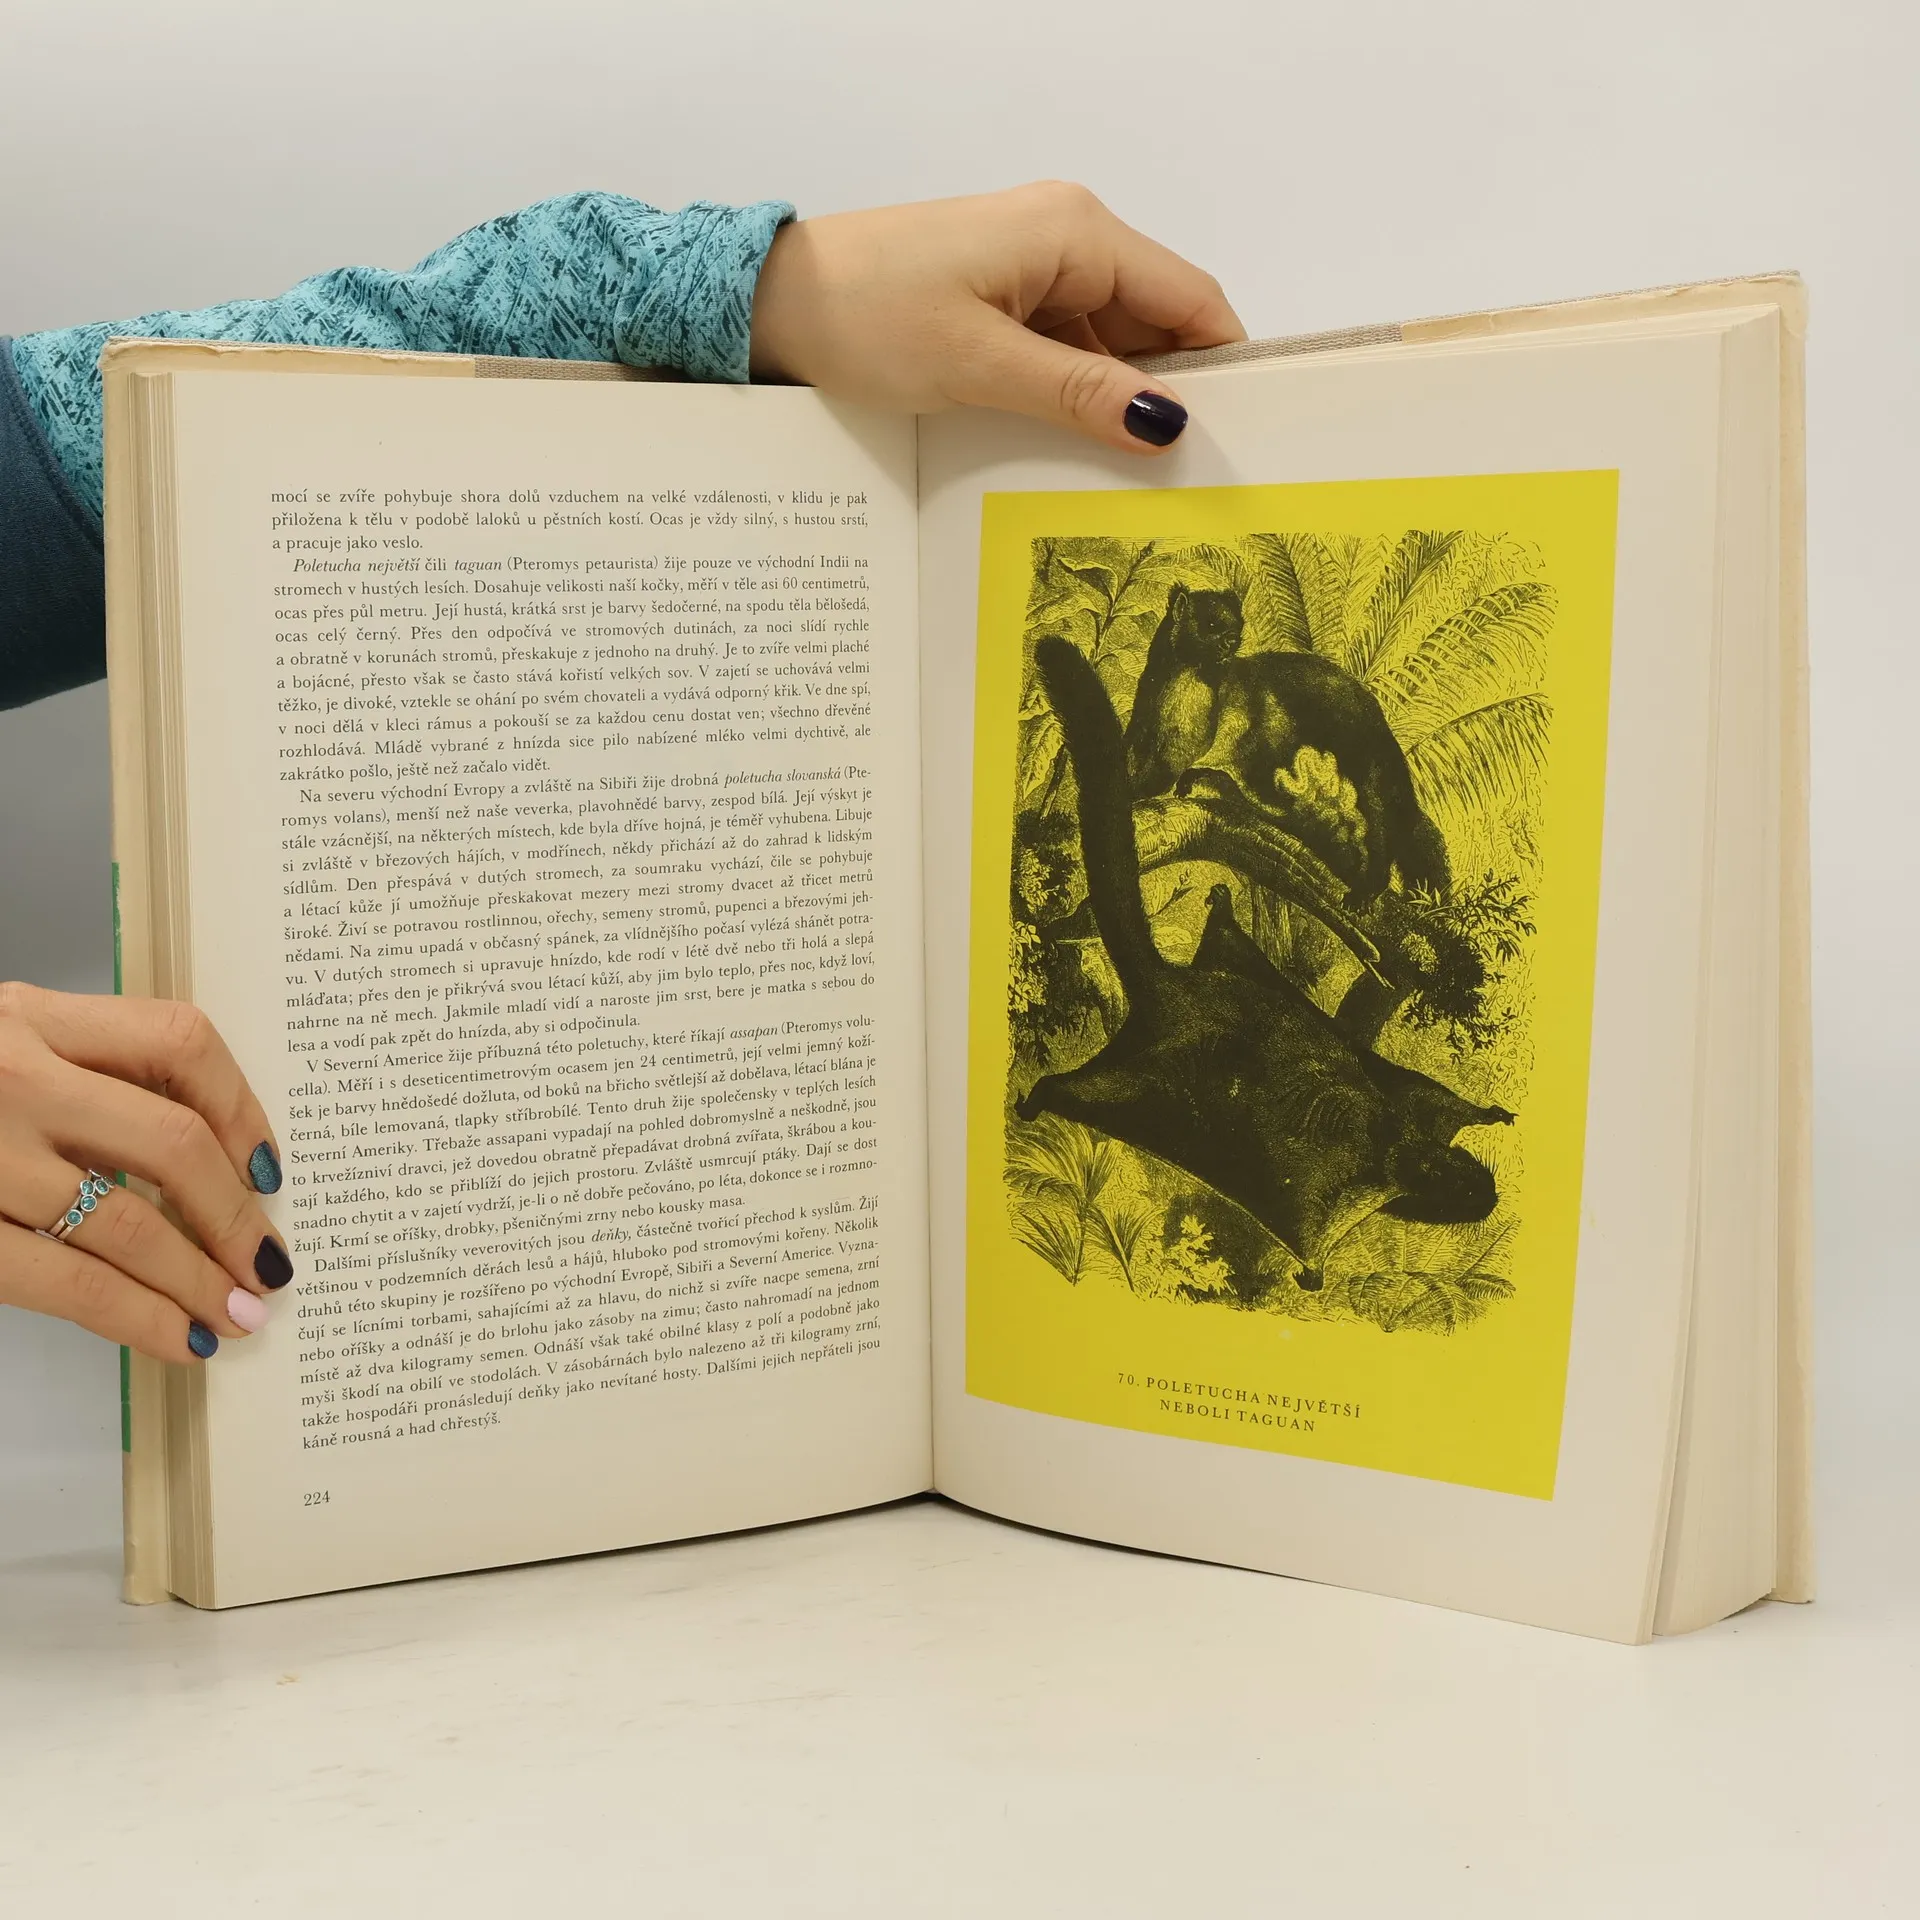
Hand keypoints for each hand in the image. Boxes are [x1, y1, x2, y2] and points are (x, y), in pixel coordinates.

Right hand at [0, 984, 288, 1362]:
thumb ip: (78, 1080)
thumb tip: (201, 1165)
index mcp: (30, 1018)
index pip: (179, 1041)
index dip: (243, 1107)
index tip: (271, 1167)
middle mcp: (10, 1075)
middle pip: (174, 1140)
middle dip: (235, 1215)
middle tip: (268, 1265)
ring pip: (129, 1225)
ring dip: (199, 1281)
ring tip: (237, 1316)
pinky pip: (71, 1283)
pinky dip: (139, 1319)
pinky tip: (177, 1338)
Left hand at [748, 181, 1245, 453]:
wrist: (769, 304)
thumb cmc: (866, 317)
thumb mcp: (979, 364)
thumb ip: (1079, 392)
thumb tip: (1167, 423)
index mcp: (1076, 233)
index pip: (1190, 298)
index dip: (1223, 368)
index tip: (1242, 442)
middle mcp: (1067, 239)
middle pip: (1156, 323)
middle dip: (1170, 395)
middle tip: (1187, 483)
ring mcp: (1032, 269)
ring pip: (1109, 344)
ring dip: (1116, 404)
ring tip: (1133, 483)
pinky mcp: (1000, 300)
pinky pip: (1064, 351)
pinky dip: (1075, 398)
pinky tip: (1074, 453)